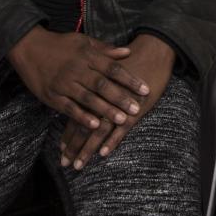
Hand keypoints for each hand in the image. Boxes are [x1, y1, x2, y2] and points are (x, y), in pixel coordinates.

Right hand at [7, 25, 147, 131]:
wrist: (29, 47)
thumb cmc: (60, 44)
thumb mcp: (83, 42)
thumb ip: (105, 49)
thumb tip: (128, 52)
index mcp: (87, 56)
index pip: (113, 68)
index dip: (130, 79)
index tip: (145, 89)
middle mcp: (77, 70)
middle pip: (103, 85)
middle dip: (121, 98)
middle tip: (137, 109)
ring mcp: (64, 84)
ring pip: (88, 99)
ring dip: (105, 110)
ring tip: (121, 120)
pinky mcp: (52, 96)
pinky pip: (69, 108)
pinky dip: (82, 117)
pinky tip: (95, 125)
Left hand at [59, 34, 174, 168]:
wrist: (154, 50)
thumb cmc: (131, 60)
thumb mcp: (109, 70)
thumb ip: (95, 83)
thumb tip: (81, 96)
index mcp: (95, 89)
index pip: (77, 115)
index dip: (69, 133)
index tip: (61, 149)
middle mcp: (103, 99)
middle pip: (84, 126)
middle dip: (73, 147)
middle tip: (64, 163)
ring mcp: (119, 105)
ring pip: (99, 131)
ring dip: (87, 149)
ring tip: (78, 165)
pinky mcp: (135, 109)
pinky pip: (121, 129)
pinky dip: (111, 141)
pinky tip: (103, 153)